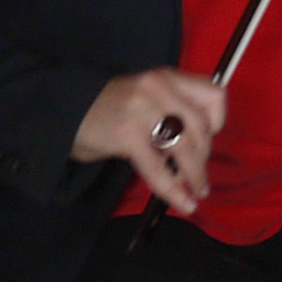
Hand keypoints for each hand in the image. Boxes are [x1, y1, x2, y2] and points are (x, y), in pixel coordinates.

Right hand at [75, 68, 224, 217]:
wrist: (64, 111)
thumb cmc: (110, 109)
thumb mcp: (148, 97)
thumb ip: (174, 109)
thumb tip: (201, 144)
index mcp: (168, 78)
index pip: (215, 95)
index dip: (218, 122)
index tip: (208, 140)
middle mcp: (159, 88)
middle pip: (201, 126)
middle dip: (204, 156)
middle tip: (198, 175)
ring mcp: (143, 110)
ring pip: (184, 147)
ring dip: (195, 175)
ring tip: (196, 193)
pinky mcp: (127, 134)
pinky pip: (158, 168)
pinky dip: (174, 189)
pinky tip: (183, 202)